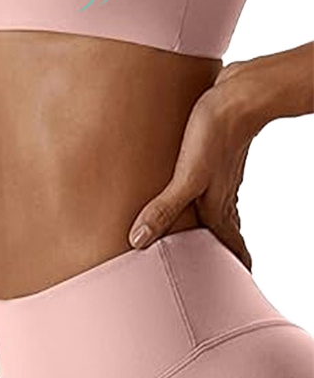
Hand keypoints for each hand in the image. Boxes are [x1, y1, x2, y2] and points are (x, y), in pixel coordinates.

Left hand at [127, 62, 260, 271]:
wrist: (239, 95)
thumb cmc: (214, 134)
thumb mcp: (186, 177)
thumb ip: (163, 209)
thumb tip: (138, 241)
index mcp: (218, 205)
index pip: (231, 245)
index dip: (235, 264)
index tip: (239, 283)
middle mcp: (223, 193)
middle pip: (226, 229)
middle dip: (223, 248)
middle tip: (219, 266)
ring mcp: (222, 172)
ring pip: (221, 205)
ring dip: (215, 221)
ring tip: (205, 231)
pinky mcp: (217, 152)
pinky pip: (214, 181)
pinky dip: (208, 193)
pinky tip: (200, 183)